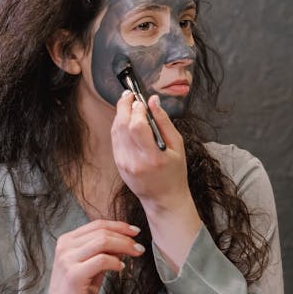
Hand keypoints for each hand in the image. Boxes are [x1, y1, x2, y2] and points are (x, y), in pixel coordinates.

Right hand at [35, 219, 143, 293]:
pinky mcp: (74, 273)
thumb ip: (103, 253)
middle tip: (139, 247)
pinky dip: (115, 262)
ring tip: (135, 254)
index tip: (134, 231)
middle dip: (125, 237)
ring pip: (103, 242)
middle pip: (101, 231)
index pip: (97, 224)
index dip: (118, 225)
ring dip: (124, 246)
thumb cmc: (75, 293)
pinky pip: (101, 260)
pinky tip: (121, 268)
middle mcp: (65, 246)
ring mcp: (68, 259)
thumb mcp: (91, 267)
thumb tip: (124, 241)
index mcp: (67, 241)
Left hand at [111, 90, 201, 269]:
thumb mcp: (178, 147)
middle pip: (122, 126)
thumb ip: (164, 122)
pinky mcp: (118, 165)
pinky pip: (115, 140)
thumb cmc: (175, 173)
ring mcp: (124, 164)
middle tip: (129, 95)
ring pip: (115, 132)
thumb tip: (153, 101)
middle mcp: (134, 161)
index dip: (137, 109)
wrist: (163, 199)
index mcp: (152, 157)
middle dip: (123, 106)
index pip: (138, 127)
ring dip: (119, 114)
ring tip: (127, 103)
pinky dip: (118, 126)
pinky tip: (125, 119)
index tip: (141, 100)